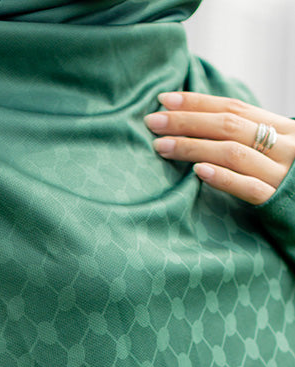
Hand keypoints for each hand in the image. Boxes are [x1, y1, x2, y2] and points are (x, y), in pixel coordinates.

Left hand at [144, 92, 294, 205]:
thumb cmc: (291, 178)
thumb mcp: (276, 148)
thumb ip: (250, 136)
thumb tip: (201, 122)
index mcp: (282, 127)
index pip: (233, 107)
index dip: (197, 102)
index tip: (163, 100)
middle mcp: (282, 144)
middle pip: (228, 126)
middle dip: (187, 122)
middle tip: (153, 122)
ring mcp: (280, 173)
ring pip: (233, 153)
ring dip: (193, 147)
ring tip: (161, 147)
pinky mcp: (276, 200)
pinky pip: (248, 188)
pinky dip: (222, 177)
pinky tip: (197, 172)